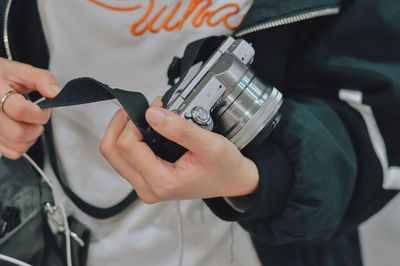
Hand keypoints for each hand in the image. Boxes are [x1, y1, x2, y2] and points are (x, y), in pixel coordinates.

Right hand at [0, 58, 59, 158]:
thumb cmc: (2, 77)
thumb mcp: (20, 71)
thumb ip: (42, 79)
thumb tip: (55, 93)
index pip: (19, 110)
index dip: (39, 112)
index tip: (42, 107)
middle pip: (19, 133)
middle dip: (37, 126)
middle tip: (37, 116)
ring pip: (18, 146)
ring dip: (32, 137)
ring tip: (29, 122)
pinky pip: (13, 152)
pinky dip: (23, 145)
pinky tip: (21, 129)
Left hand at [101, 97, 258, 202]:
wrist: (232, 181)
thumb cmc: (224, 166)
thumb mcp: (210, 144)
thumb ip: (180, 129)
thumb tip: (152, 114)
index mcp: (161, 182)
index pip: (127, 146)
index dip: (135, 120)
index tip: (155, 108)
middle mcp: (147, 188)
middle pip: (111, 151)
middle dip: (121, 123)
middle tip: (140, 109)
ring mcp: (144, 186)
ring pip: (113, 155)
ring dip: (122, 130)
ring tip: (142, 116)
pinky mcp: (145, 181)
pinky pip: (123, 158)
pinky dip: (128, 139)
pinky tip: (143, 128)